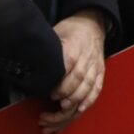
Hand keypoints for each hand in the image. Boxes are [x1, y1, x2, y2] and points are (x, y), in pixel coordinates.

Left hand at [39, 10, 106, 133]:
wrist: (91, 25)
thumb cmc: (70, 31)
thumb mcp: (56, 35)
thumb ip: (49, 51)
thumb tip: (33, 65)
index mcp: (74, 46)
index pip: (69, 65)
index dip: (61, 81)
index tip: (50, 92)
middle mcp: (87, 57)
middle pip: (80, 78)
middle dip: (67, 93)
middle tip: (54, 101)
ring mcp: (96, 65)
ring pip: (89, 85)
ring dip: (77, 99)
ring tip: (64, 109)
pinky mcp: (101, 72)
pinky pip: (98, 87)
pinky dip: (90, 100)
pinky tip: (81, 109)